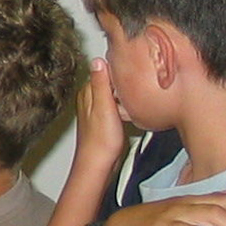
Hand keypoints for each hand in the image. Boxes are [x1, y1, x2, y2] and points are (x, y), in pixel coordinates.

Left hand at [73, 58, 128, 173]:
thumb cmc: (101, 140)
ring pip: (114, 94)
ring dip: (125, 94)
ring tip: (136, 95)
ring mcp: (96, 110)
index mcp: (87, 93)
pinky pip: (116, 106)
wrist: (98, 164)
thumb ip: (101, 84)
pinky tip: (131, 110)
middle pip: (109, 81)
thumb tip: (97, 60)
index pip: (103, 69)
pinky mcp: (104, 120)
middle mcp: (89, 99)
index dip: (119, 67)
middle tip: (137, 81)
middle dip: (123, 81)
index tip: (132, 65)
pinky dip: (124, 105)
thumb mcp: (104, 107)